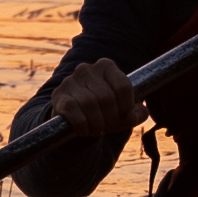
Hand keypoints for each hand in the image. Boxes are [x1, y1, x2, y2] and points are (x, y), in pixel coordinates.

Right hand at [25, 46, 140, 149]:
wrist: (74, 117)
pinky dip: (83, 126)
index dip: (126, 107)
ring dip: (97, 124)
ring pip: (90, 105)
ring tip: (97, 130)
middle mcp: (87, 69)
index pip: (123, 86)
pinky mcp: (59, 96)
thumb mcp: (124, 112)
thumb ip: (137, 113)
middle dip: (111, 118)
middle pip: (107, 97)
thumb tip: (134, 116)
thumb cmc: (105, 111)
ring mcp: (71, 80)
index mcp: (106, 66)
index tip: (123, 116)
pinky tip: (84, 130)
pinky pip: (75, 113)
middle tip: (108, 127)